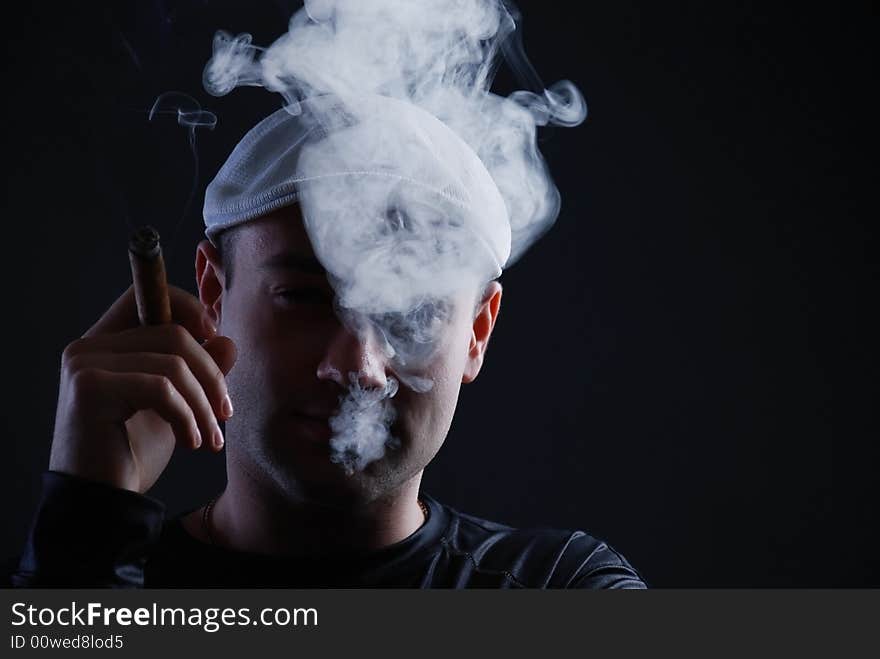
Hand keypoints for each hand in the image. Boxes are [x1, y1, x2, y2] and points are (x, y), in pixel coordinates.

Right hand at [48, 284, 236, 492]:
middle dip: (211, 374)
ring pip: (173, 362)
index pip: (144, 296)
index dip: (187, 307)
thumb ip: (197, 372)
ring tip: (210, 438)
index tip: (216, 337)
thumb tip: (227, 341)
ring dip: (203, 404)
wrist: (102, 506)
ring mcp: (84, 366)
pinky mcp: (90, 389)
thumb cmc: (132, 455)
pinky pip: (162, 388)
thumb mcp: (176, 406)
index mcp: (103, 344)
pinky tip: (192, 443)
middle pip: (172, 332)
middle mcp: (86, 348)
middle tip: (225, 414)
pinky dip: (187, 416)